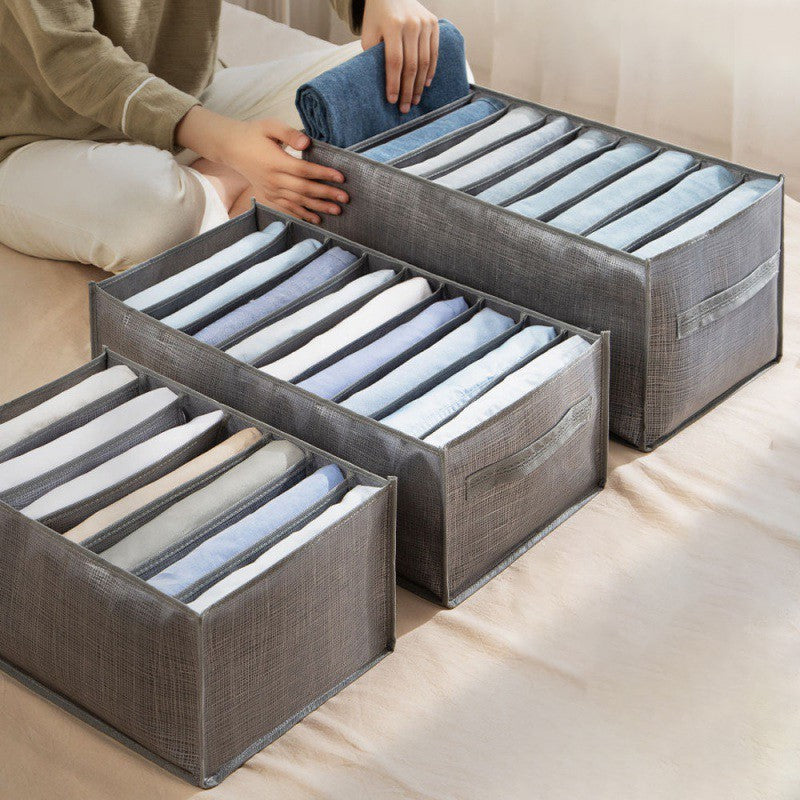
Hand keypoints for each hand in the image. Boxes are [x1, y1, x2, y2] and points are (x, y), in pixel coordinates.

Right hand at [176, 107, 347, 223]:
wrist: (232, 148)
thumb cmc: (254, 134)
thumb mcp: (270, 126)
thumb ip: (289, 133)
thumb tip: (307, 142)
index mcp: (275, 162)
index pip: (304, 170)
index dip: (323, 174)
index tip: (341, 177)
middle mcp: (273, 180)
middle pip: (304, 190)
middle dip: (326, 195)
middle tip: (345, 198)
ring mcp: (271, 191)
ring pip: (299, 202)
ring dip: (319, 208)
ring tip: (337, 211)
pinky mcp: (270, 196)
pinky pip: (289, 208)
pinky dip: (303, 215)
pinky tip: (317, 219)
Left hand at [361, 0, 438, 113]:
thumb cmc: (377, 15)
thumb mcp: (370, 32)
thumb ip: (374, 55)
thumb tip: (381, 83)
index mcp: (392, 25)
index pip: (394, 62)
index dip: (394, 84)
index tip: (392, 100)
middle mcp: (411, 24)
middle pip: (412, 65)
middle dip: (408, 90)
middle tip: (405, 108)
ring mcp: (424, 23)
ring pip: (425, 62)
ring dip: (420, 84)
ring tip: (415, 99)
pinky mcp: (433, 24)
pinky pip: (434, 53)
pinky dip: (431, 70)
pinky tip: (425, 84)